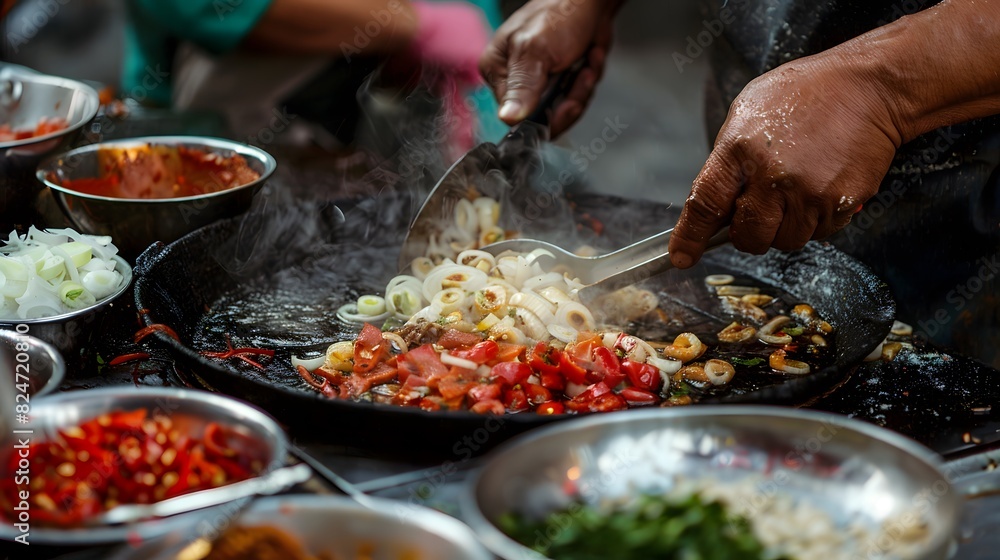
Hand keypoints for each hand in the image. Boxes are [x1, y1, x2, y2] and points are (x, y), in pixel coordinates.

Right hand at [479, 0, 615, 136]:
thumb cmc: (559, 13)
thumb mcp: (535, 51)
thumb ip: (522, 86)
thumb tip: (508, 117)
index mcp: (498, 72)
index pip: (517, 118)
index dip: (546, 117)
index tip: (568, 104)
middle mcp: (515, 80)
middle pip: (543, 117)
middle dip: (570, 100)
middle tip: (582, 77)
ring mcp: (539, 81)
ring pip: (563, 109)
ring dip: (583, 88)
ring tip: (587, 64)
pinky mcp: (560, 79)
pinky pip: (576, 97)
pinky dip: (589, 79)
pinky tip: (591, 58)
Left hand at [668, 50, 904, 267]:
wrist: (869, 86)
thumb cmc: (806, 94)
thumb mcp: (748, 111)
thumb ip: (728, 159)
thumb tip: (714, 202)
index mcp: (739, 149)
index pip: (705, 203)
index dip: (690, 236)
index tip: (681, 257)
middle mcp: (771, 175)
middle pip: (747, 236)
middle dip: (748, 234)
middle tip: (760, 213)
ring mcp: (807, 192)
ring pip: (785, 241)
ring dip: (786, 228)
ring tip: (797, 192)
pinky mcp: (840, 202)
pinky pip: (820, 234)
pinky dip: (818, 221)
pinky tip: (822, 188)